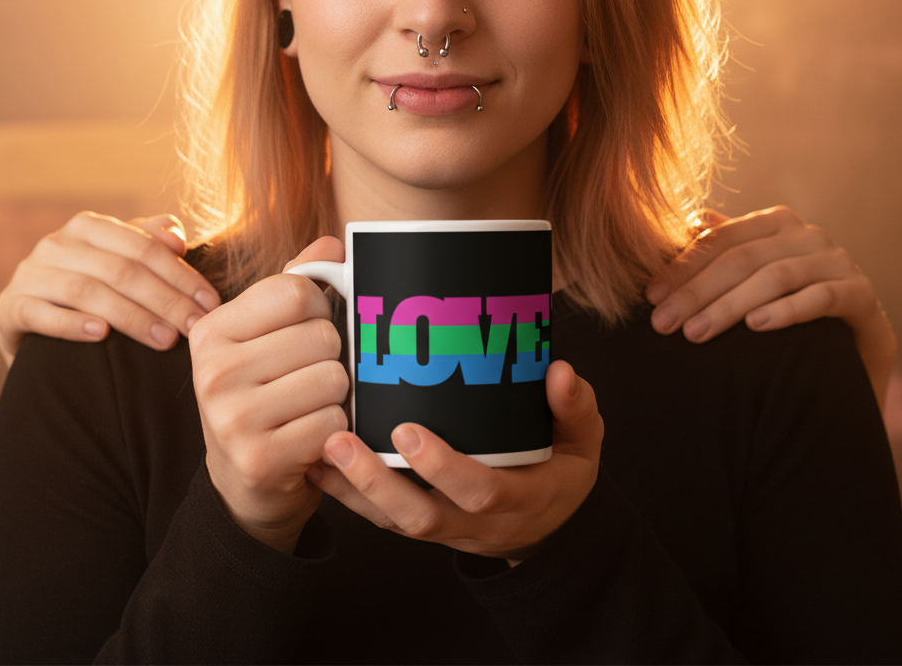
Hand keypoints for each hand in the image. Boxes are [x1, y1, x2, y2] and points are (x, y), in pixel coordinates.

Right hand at [0, 212, 220, 365]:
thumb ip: (150, 243)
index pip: (144, 248)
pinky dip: (70, 323)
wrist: (35, 328)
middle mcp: (56, 244)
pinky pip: (39, 312)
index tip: (211, 304)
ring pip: (87, 290)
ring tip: (164, 340)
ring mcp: (29, 274)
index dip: (181, 275)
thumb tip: (176, 235)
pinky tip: (100, 335)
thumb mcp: (123, 262)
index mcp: (89, 227)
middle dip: (165, 301)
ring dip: (131, 316)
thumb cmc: (94, 291)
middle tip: (195, 329)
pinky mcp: (9, 307)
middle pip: (121, 270)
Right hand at [189, 237, 349, 553]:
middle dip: (331, 358)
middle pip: (322, 336)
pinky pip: (333, 424)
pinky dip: (334, 432)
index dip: (319, 309)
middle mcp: (212, 371)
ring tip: (307, 408)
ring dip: (335, 397)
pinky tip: (309, 439)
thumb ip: (298, 283)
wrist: (244, 480)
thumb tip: (333, 244)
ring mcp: (231, 418)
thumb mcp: (269, 333)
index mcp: (211, 330)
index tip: (303, 332)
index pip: (297, 290)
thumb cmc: (264, 392)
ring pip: (333, 379)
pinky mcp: (259, 459)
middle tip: (306, 379)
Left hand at [307, 360, 601, 563]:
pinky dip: (348, 495)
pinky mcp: (425, 525)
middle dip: (376, 482)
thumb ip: (575, 407)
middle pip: (421, 517)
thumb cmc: (563, 468)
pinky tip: (318, 465)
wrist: (553, 524)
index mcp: (521, 499)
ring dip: (352, 490)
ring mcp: (448, 529)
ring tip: (319, 450)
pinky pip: (382, 519)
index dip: (442, 467)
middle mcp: (478, 524)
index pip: (479, 492)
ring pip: (393, 523)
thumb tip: (561, 372)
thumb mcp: (583, 440)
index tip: (407, 431)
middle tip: (339, 441)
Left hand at [645, 206, 895, 405]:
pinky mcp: (862, 293)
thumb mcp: (752, 277)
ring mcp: (838, 261)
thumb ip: (723, 249)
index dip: (682, 267)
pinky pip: (821, 298)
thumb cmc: (789, 309)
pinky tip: (755, 326)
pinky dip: (786, 311)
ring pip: (775, 277)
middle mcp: (807, 235)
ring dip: (729, 306)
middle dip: (696, 292)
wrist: (854, 349)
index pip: (719, 239)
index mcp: (773, 223)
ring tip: (696, 333)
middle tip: (664, 324)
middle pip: (741, 259)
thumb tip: (686, 220)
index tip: (650, 297)